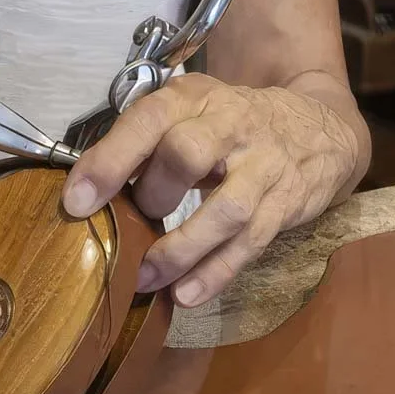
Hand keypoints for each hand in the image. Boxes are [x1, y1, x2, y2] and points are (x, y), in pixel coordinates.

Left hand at [60, 73, 361, 306]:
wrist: (318, 129)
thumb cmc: (229, 126)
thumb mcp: (189, 114)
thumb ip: (143, 144)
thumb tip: (84, 193)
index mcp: (193, 98)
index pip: (148, 120)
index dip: (110, 160)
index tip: (75, 201)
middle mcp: (231, 125)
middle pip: (188, 154)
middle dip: (152, 195)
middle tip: (132, 221)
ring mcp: (263, 166)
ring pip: (225, 210)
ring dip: (180, 249)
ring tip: (145, 277)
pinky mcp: (285, 205)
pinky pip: (250, 244)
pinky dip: (215, 273)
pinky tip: (185, 295)